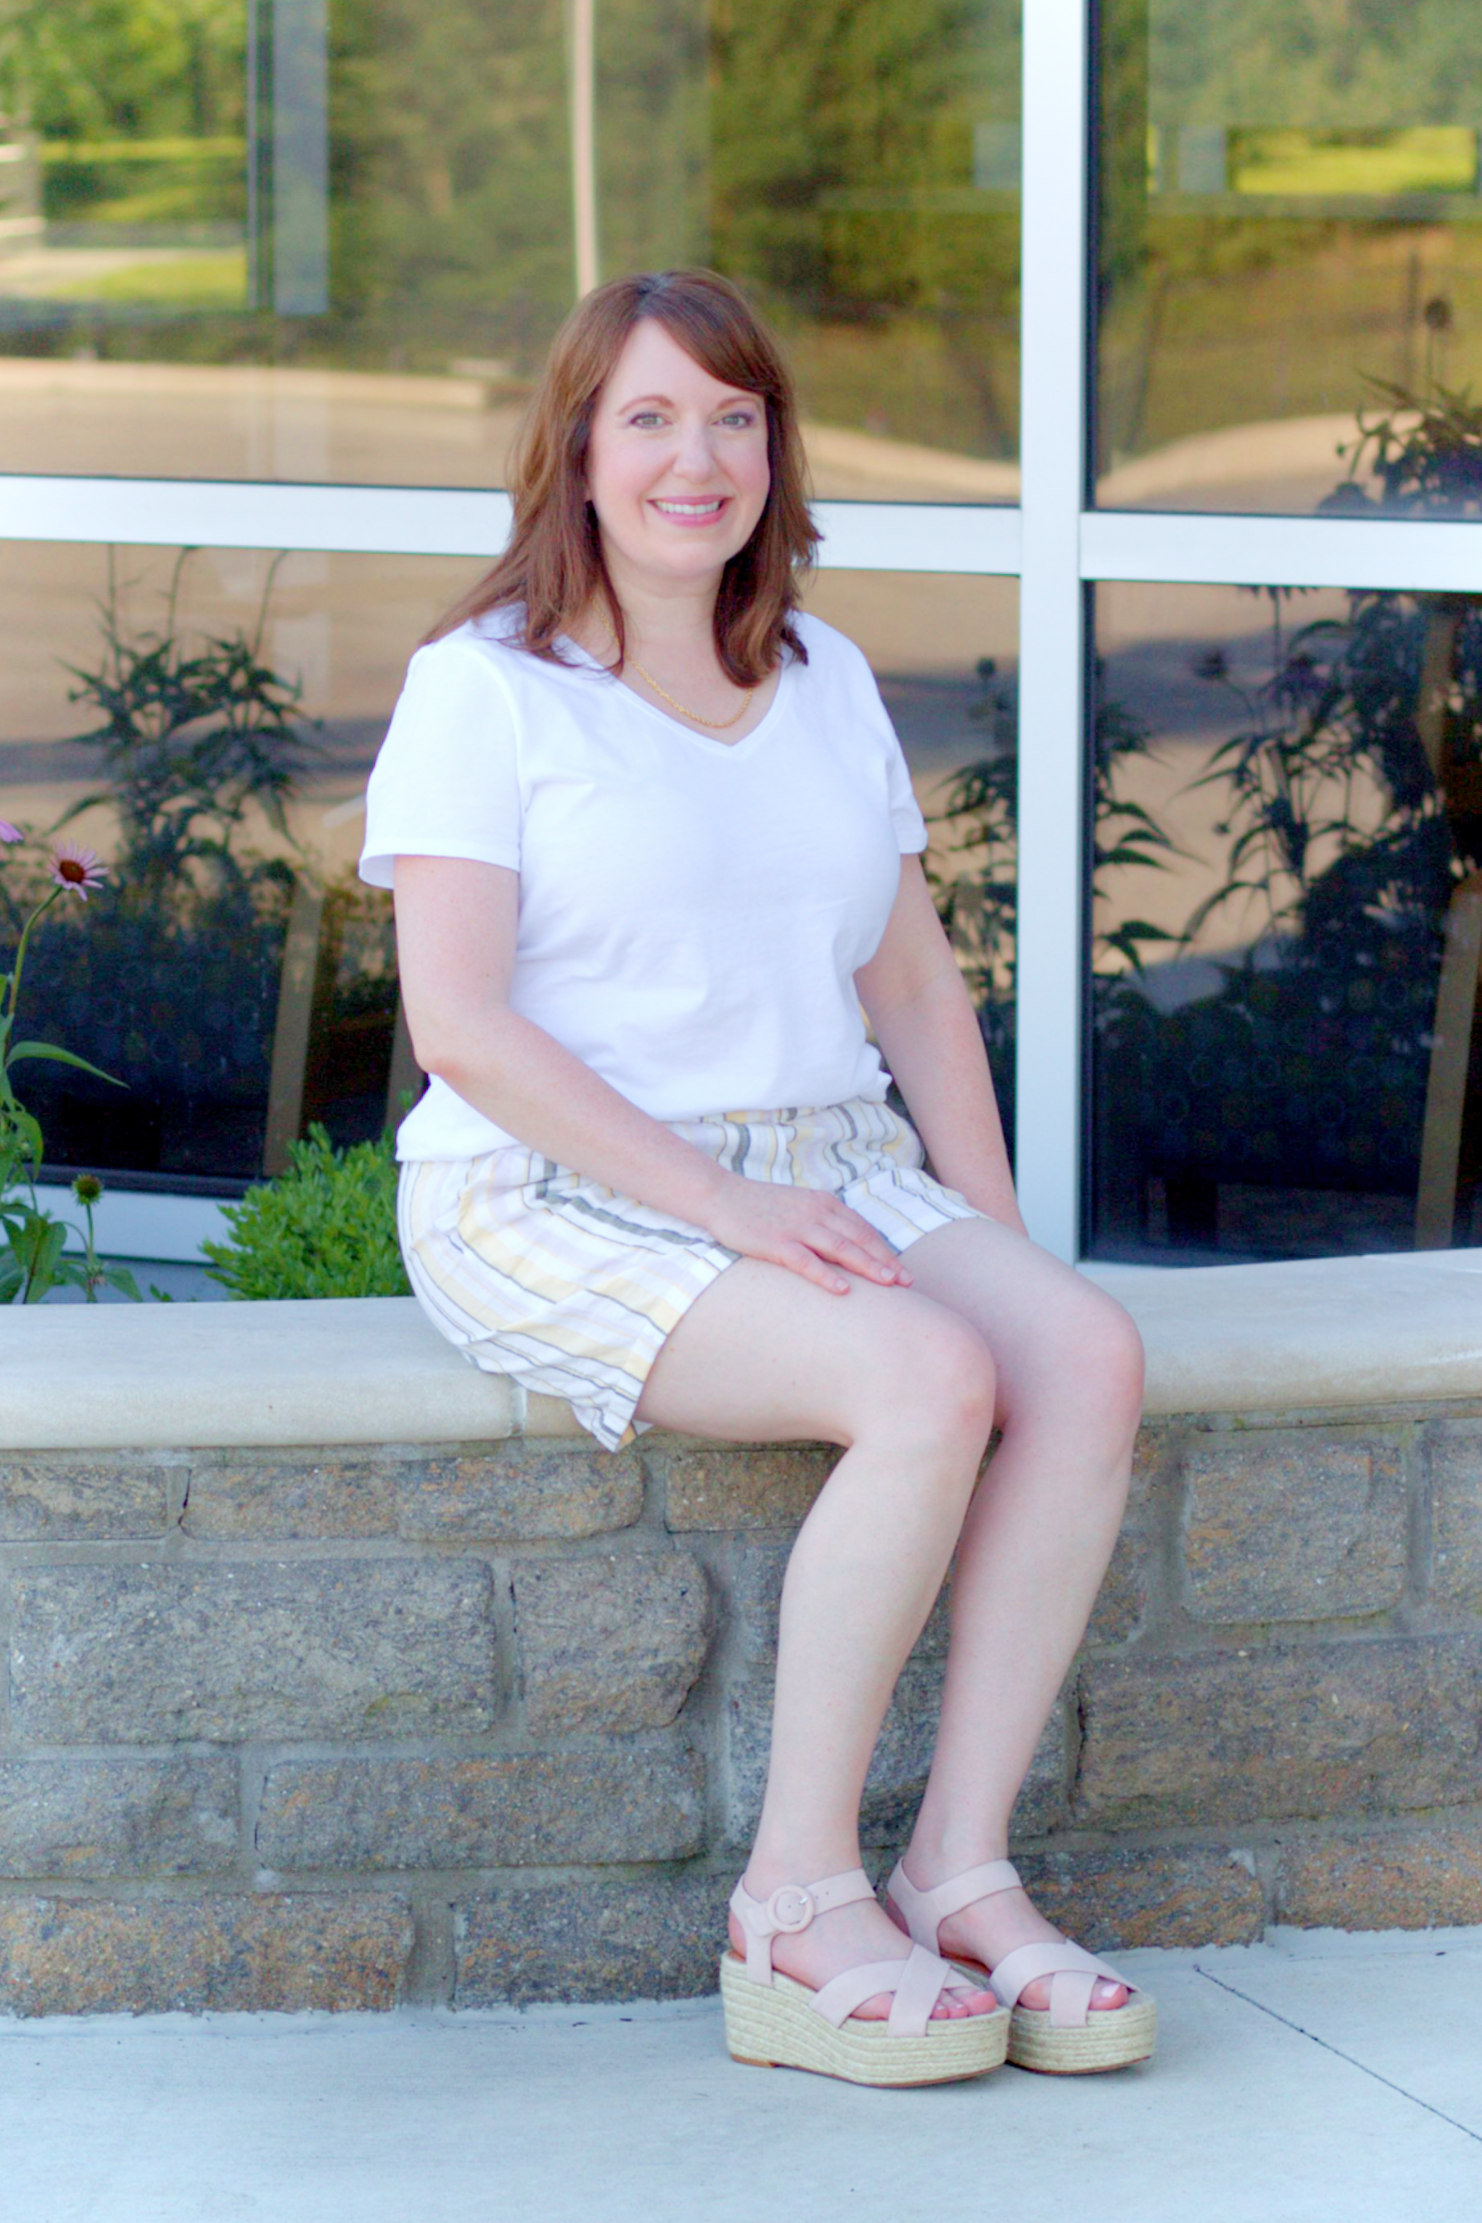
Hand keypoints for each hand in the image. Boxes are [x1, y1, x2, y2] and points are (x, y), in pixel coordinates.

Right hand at [700, 1171, 912, 1294]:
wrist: (721, 1196)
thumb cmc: (759, 1206)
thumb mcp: (798, 1206)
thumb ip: (822, 1220)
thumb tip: (845, 1246)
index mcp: (824, 1203)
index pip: (863, 1229)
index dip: (884, 1251)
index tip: (902, 1271)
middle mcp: (816, 1212)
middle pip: (859, 1239)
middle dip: (885, 1262)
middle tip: (907, 1283)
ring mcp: (796, 1227)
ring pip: (840, 1248)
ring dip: (867, 1267)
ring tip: (888, 1285)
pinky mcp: (776, 1242)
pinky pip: (806, 1261)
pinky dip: (826, 1275)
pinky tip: (842, 1290)